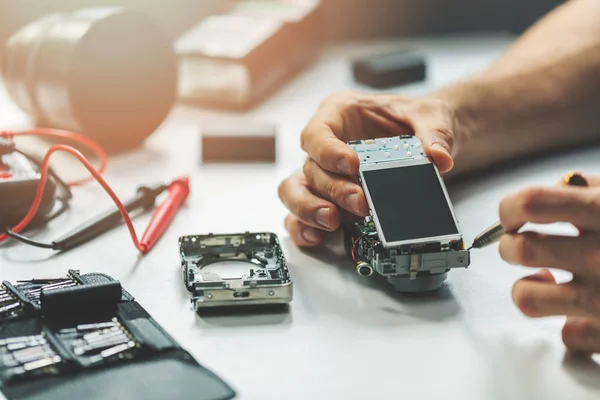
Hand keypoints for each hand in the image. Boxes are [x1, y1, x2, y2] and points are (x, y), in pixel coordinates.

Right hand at [278, 91, 464, 246]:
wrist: (426, 140)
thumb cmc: (416, 119)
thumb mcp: (430, 115)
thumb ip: (434, 133)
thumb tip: (439, 157)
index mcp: (339, 114)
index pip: (317, 132)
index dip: (328, 151)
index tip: (352, 165)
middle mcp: (325, 145)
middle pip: (310, 168)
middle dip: (332, 188)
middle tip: (360, 202)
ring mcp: (323, 174)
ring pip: (295, 191)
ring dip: (309, 209)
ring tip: (331, 221)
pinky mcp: (327, 199)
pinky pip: (302, 215)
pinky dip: (304, 227)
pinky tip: (316, 238)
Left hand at [498, 174, 599, 353]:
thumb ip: (594, 190)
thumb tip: (553, 193)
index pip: (529, 203)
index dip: (509, 209)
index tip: (512, 216)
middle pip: (517, 250)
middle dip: (509, 247)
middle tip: (518, 245)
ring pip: (527, 297)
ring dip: (527, 287)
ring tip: (543, 279)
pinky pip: (568, 335)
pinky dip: (570, 325)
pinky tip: (585, 313)